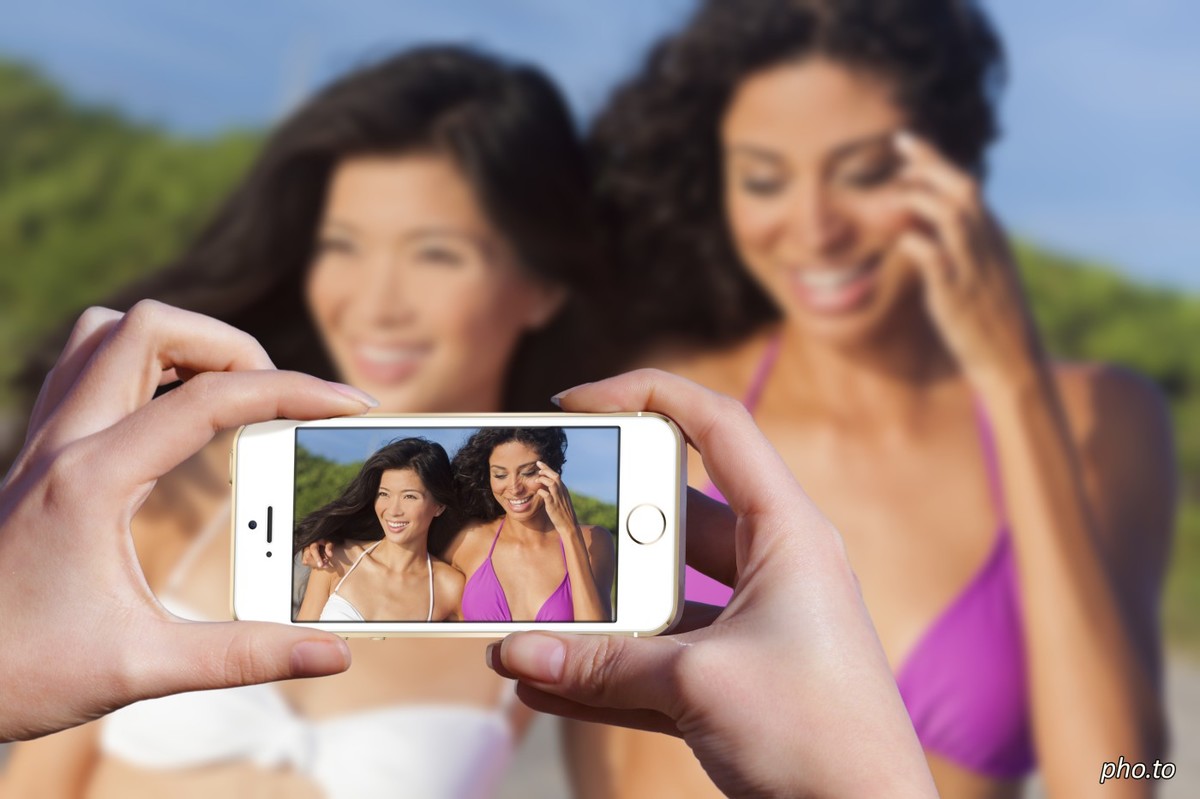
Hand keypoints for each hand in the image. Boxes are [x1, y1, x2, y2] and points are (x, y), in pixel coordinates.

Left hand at [0, 301, 375, 741]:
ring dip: (179, 343)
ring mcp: (42, 442)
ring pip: (108, 332)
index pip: (211, 398)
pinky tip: (173, 416)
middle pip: (150, 326)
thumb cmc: (20, 672)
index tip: (348, 404)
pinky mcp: (38, 455)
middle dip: (233, 344)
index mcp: (92, 479)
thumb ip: (244, 656)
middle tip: (278, 399)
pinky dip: (143, 366)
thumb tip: (334, 656)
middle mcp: (62, 442)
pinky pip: (88, 368)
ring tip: (230, 391)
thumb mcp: (141, 668)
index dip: (294, 391)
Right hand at [487, 369, 936, 797]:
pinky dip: (607, 668)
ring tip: (529, 613)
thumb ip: (602, 665)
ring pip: (659, 593)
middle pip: (671, 516)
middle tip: (537, 525)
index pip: (717, 426)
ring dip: (598, 609)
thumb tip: (515, 653)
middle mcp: (772, 567)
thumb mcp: (699, 684)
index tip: (578, 401)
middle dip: (602, 525)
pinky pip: (659, 658)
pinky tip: (546, 679)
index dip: (646, 394)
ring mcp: (753, 625)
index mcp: (787, 533)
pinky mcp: (736, 679)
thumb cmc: (820, 739)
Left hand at [534, 460, 579, 535]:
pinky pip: (547, 495)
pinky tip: (538, 492)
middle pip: (555, 476)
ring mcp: (558, 498)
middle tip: (537, 468)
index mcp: (564, 489)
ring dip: (543, 479)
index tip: (540, 464)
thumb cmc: (564, 513)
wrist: (569, 525)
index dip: (547, 469)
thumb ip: (556, 492)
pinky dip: (541, 491)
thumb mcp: (562, 500)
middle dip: (545, 470)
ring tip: (536, 480)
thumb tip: (548, 486)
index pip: (556, 475)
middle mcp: (562, 492)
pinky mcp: (553, 505)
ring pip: (552, 483)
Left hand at [892, 130, 1042, 391]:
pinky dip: (914, 242)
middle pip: (961, 189)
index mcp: (994, 236)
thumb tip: (927, 222)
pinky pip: (934, 257)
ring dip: (919, 200)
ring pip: (951, 215)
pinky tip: (900, 240)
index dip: (936, 162)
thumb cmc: (991, 317)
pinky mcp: (957, 294)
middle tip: (898, 157)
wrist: (1012, 360)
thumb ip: (961, 244)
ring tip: (893, 198)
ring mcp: (974, 268)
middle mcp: (987, 244)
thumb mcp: (982, 271)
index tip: (907, 145)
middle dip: (929, 166)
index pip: (967, 185)